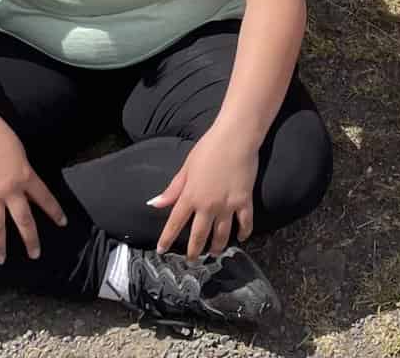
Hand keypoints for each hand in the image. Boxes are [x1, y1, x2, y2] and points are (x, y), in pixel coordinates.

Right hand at [0, 115, 66, 263]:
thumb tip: (27, 188)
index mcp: (26, 176)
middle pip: (23, 219)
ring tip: (1, 260)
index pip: (45, 198)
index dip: (55, 212)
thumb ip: (25, 173)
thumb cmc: (1, 136)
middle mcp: (10, 189)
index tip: (63, 223)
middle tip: (35, 254)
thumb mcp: (21, 154)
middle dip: (30, 238)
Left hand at [148, 123, 258, 259]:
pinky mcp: (244, 201)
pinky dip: (243, 233)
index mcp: (190, 196)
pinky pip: (244, 223)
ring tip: (214, 253)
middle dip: (193, 251)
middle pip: (198, 235)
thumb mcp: (186, 168)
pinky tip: (240, 238)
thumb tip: (155, 203)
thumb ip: (172, 189)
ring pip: (221, 235)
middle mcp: (207, 205)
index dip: (167, 239)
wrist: (236, 138)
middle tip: (192, 260)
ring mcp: (227, 205)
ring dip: (216, 247)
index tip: (161, 250)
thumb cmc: (209, 148)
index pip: (174, 223)